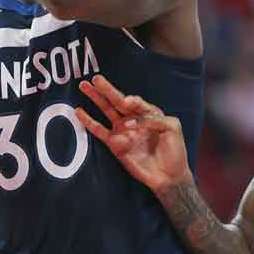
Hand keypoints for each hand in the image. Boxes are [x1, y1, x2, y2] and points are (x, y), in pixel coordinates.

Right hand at [76, 75, 194, 192]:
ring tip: (84, 86)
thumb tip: (130, 121)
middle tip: (95, 78)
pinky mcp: (115, 144)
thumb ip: (154, 119)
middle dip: (106, 89)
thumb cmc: (174, 151)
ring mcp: (123, 130)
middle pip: (118, 100)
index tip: (128, 102)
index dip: (132, 101)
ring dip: (96, 98)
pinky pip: (99, 130)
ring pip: (107, 110)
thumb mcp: (172, 128)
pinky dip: (89, 121)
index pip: (137, 102)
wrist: (169, 175)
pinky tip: (79, 111)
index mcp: (149, 113)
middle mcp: (134, 119)